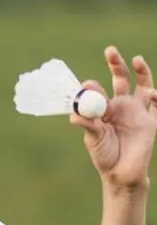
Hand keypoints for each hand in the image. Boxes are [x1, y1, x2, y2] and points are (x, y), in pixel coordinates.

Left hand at [71, 47, 156, 189]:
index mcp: (104, 108)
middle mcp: (121, 105)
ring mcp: (138, 111)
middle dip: (116, 64)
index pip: (98, 90)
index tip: (86, 85)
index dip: (93, 86)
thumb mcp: (94, 139)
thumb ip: (88, 125)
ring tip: (137, 60)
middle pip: (121, 79)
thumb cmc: (103, 155)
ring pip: (143, 85)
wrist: (121, 173)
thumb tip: (74, 115)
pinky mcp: (152, 121)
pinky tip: (154, 95)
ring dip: (142, 71)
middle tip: (110, 50)